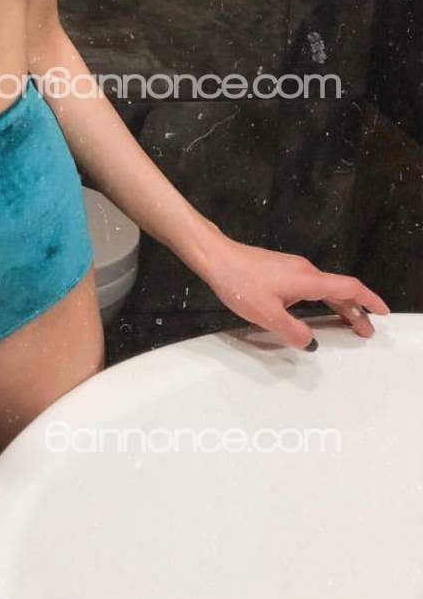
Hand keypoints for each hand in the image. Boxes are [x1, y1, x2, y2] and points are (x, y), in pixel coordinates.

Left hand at [200, 236, 390, 349]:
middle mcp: (305, 270)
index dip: (369, 300)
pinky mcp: (280, 269)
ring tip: (346, 324)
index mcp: (308, 280)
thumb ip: (292, 331)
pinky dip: (322, 300)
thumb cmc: (240, 283)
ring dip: (338, 306)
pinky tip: (314, 311)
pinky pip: (310, 286)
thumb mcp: (266, 314)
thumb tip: (310, 342)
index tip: (382, 312)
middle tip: (366, 331)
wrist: (216, 257)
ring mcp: (292, 268)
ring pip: (324, 288)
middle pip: (339, 290)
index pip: (349, 288)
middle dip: (356, 311)